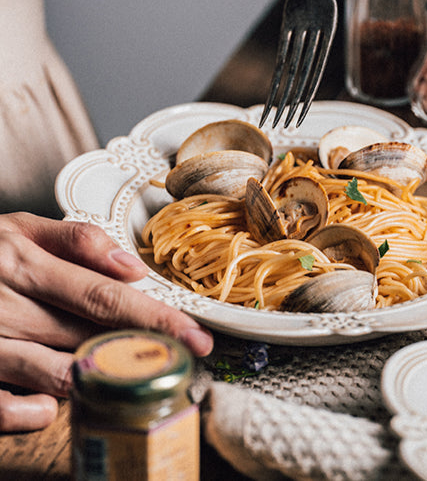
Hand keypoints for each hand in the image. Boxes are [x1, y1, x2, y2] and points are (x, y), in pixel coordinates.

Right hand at [0, 213, 212, 432]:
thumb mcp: (20, 228)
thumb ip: (77, 240)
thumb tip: (131, 267)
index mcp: (23, 262)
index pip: (106, 295)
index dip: (156, 318)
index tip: (196, 336)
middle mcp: (3, 305)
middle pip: (90, 335)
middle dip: (139, 348)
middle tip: (177, 356)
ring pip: (57, 373)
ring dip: (94, 374)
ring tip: (113, 364)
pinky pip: (8, 409)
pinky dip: (38, 410)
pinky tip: (54, 396)